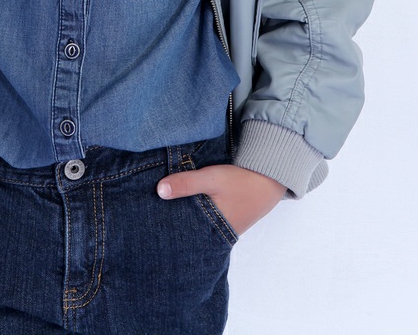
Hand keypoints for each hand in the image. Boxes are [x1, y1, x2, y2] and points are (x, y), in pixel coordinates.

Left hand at [157, 164, 285, 235]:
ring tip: (158, 213)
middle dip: (172, 227)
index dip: (167, 233)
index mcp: (213, 230)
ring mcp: (223, 228)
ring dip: (183, 219)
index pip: (184, 238)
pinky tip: (181, 206)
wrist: (270, 179)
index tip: (148, 227)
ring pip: (197, 226)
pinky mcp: (226, 219)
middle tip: (149, 221)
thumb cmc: (240, 180)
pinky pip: (205, 220)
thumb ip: (186, 183)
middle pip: (189, 233)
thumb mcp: (212, 178)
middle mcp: (217, 234)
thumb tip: (159, 190)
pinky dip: (194, 214)